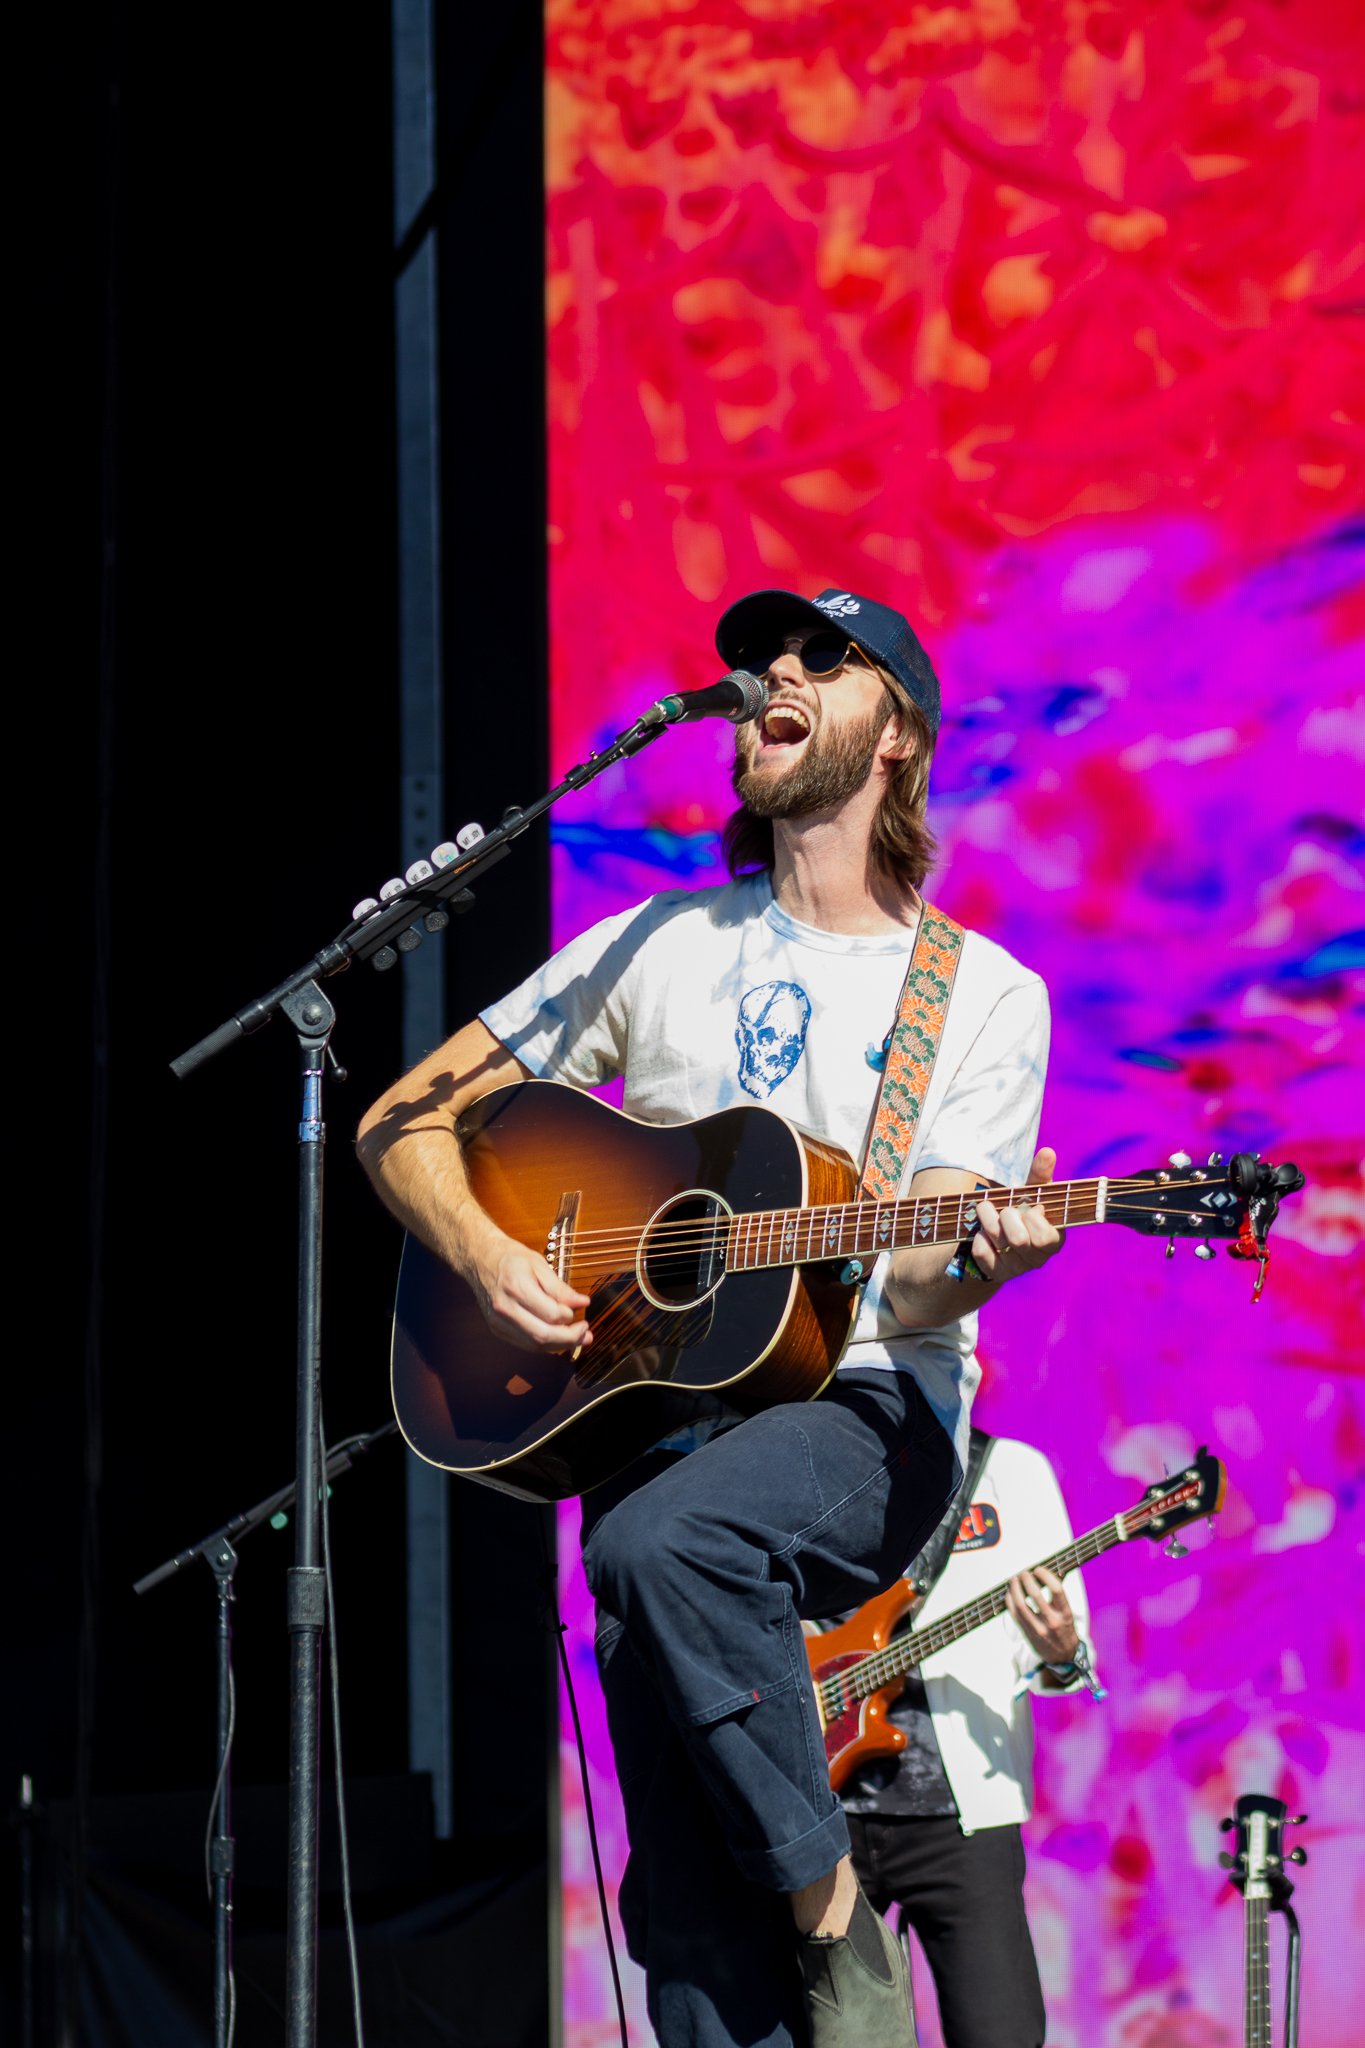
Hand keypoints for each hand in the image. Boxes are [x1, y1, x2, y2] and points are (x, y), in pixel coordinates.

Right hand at [468, 1230, 592, 1354]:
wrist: (479, 1258)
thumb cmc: (509, 1257)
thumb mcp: (538, 1264)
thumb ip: (560, 1288)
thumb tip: (582, 1303)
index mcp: (516, 1288)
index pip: (550, 1314)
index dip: (570, 1316)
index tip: (582, 1308)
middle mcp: (505, 1309)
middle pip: (542, 1336)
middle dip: (569, 1339)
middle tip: (586, 1333)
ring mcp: (498, 1322)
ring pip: (534, 1345)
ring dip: (559, 1345)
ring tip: (577, 1339)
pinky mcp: (497, 1329)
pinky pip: (525, 1344)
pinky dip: (544, 1344)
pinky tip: (557, 1337)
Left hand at [969, 1145, 1064, 1284]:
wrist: (995, 1237)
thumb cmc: (1018, 1212)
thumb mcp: (1029, 1194)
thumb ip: (1039, 1176)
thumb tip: (1048, 1152)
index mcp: (1054, 1239)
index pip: (1047, 1237)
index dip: (1033, 1219)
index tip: (1028, 1207)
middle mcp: (1038, 1258)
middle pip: (1021, 1239)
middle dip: (1007, 1216)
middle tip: (1002, 1207)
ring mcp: (1016, 1268)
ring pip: (1000, 1242)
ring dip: (988, 1220)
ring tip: (985, 1210)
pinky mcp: (995, 1273)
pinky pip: (983, 1252)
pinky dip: (978, 1238)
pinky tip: (981, 1233)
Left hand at [1005, 1564, 1078, 1665]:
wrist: (1062, 1656)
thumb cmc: (1064, 1630)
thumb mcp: (1067, 1613)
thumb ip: (1057, 1597)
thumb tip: (1043, 1574)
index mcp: (1065, 1614)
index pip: (1056, 1589)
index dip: (1046, 1575)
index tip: (1039, 1569)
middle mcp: (1052, 1621)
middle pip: (1035, 1595)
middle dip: (1027, 1579)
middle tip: (1024, 1573)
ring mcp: (1038, 1628)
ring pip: (1021, 1604)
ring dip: (1015, 1589)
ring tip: (1014, 1580)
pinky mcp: (1027, 1633)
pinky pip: (1014, 1614)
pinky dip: (1010, 1601)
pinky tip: (1010, 1593)